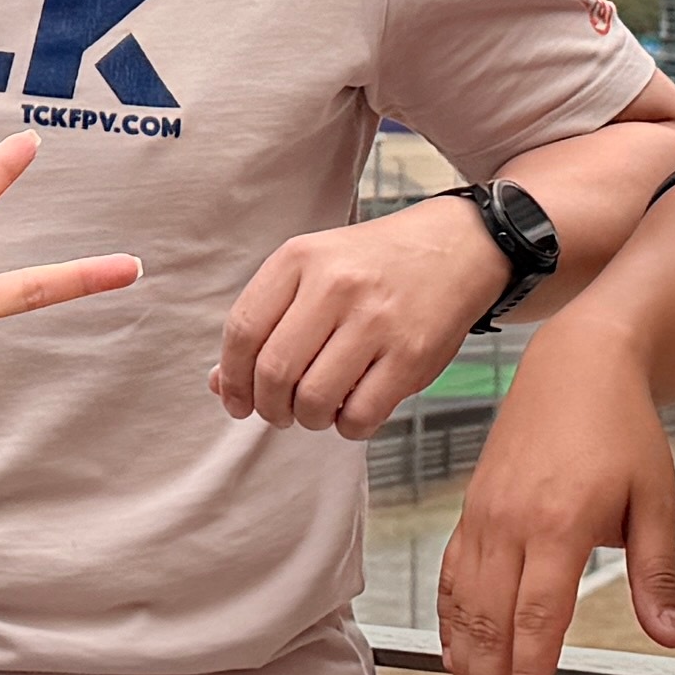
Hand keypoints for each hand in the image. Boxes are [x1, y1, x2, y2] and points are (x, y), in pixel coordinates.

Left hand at [213, 196, 505, 436]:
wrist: (455, 248)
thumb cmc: (372, 265)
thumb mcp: (312, 271)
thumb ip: (265, 321)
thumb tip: (220, 384)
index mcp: (300, 258)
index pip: (242, 330)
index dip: (231, 378)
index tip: (235, 400)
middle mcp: (335, 285)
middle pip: (273, 372)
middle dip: (267, 407)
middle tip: (277, 413)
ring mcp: (376, 320)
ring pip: (313, 399)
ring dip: (307, 418)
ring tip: (316, 409)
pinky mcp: (411, 355)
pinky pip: (360, 416)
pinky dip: (346, 427)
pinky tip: (351, 410)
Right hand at [432, 315, 674, 674]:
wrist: (577, 364)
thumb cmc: (621, 427)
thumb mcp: (656, 499)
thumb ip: (657, 574)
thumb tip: (670, 636)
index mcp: (559, 520)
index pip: (539, 613)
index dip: (531, 672)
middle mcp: (511, 521)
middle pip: (489, 621)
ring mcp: (483, 516)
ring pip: (461, 606)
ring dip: (463, 667)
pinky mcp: (472, 511)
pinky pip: (451, 578)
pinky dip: (449, 625)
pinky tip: (455, 659)